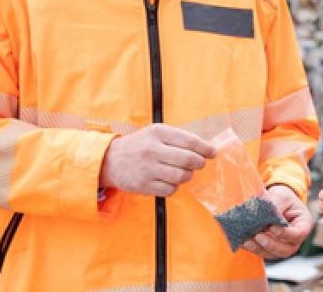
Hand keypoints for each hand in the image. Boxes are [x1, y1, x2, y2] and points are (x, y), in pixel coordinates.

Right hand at [99, 124, 216, 196]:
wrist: (110, 160)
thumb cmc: (140, 145)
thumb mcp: (156, 133)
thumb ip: (178, 138)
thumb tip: (205, 148)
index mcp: (158, 132)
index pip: (190, 141)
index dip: (205, 148)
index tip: (212, 152)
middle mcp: (152, 150)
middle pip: (188, 159)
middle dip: (199, 163)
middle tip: (199, 163)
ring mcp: (148, 169)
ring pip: (182, 176)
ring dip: (188, 175)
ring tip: (183, 172)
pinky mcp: (144, 185)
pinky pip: (170, 189)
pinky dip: (175, 187)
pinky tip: (170, 180)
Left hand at [241, 185, 312, 258]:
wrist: (275, 201)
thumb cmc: (282, 197)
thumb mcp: (281, 196)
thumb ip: (275, 205)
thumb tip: (263, 216)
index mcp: (303, 225)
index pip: (298, 234)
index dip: (286, 233)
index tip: (272, 227)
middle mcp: (295, 239)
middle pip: (286, 249)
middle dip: (271, 244)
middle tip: (258, 236)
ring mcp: (283, 246)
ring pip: (273, 254)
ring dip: (259, 248)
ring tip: (248, 240)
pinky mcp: (270, 249)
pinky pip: (262, 252)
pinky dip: (252, 248)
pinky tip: (243, 242)